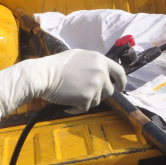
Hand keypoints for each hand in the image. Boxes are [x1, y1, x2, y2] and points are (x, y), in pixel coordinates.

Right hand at [0, 49, 126, 114]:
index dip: (122, 82)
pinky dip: (77, 109)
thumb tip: (104, 72)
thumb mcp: (79, 56)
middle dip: (99, 94)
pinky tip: (68, 104)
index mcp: (100, 59)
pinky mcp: (87, 97)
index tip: (120, 88)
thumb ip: (94, 63)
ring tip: (72, 96)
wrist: (43, 75)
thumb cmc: (57, 65)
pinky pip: (86, 108)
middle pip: (109, 90)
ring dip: (86, 101)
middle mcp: (100, 71)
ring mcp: (95, 84)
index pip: (120, 72)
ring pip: (98, 101)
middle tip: (85, 94)